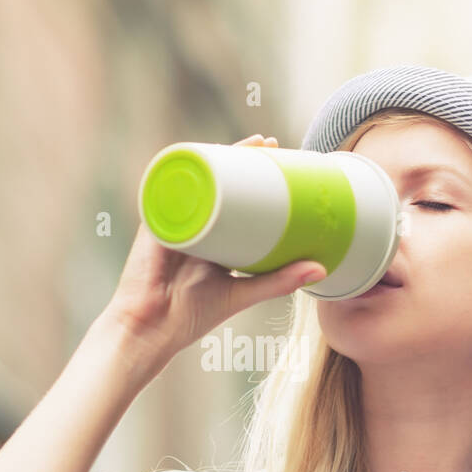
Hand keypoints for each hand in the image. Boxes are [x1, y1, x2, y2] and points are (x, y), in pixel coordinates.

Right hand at [105, 134, 325, 357]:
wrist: (151, 328)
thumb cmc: (191, 314)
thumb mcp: (242, 294)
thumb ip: (279, 281)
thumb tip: (320, 269)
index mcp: (211, 237)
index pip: (235, 199)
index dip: (255, 178)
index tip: (281, 160)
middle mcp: (192, 222)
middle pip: (217, 181)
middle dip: (241, 156)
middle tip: (269, 142)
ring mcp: (172, 218)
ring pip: (198, 178)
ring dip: (220, 155)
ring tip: (249, 143)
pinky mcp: (156, 220)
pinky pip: (171, 186)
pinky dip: (187, 168)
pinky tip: (205, 153)